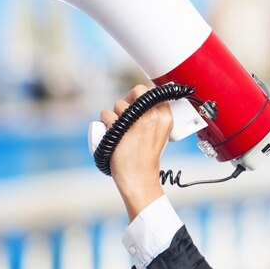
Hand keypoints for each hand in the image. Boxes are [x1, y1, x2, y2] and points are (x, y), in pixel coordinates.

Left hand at [100, 84, 173, 221]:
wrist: (140, 177)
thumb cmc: (148, 157)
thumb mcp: (162, 134)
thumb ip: (158, 118)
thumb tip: (143, 101)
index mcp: (165, 117)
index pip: (152, 92)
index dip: (142, 96)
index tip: (137, 104)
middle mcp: (153, 116)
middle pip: (137, 91)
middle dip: (129, 98)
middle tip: (125, 111)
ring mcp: (135, 121)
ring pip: (118, 103)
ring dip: (114, 113)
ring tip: (118, 128)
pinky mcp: (119, 127)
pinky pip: (106, 113)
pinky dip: (104, 120)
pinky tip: (108, 130)